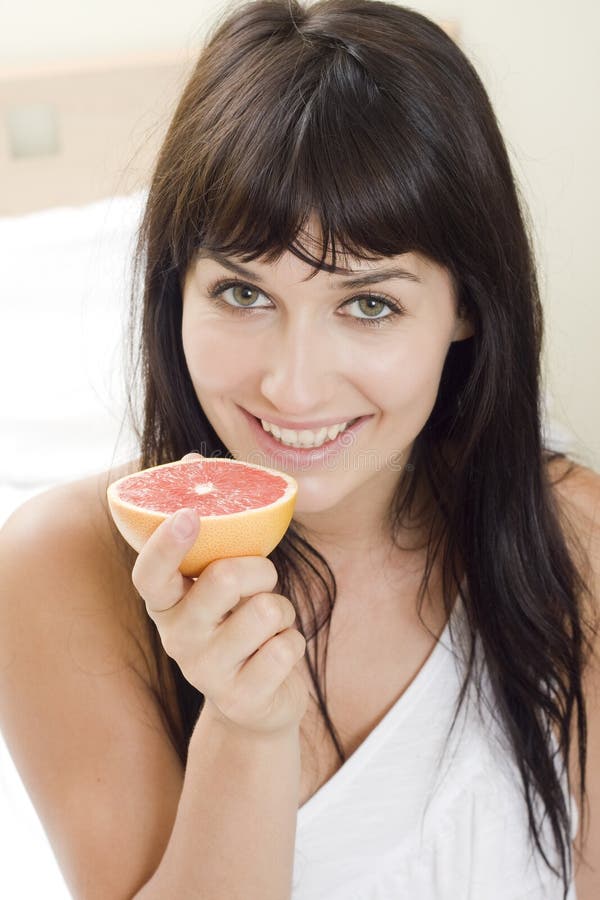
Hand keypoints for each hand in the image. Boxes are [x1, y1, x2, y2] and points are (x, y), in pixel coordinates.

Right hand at [131, 458, 308, 736]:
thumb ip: (210, 526)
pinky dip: (294, 642)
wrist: (254, 705)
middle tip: (260, 582)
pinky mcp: (242, 698)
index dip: (166, 544)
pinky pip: (288, 646)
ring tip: (267, 626)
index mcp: (166, 605)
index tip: (190, 514)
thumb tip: (194, 458)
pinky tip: (275, 656)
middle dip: (260, 570)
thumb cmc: (237, 623)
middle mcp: (176, 639)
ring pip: (267, 610)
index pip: (151, 575)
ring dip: (282, 610)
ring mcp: (206, 673)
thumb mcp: (218, 581)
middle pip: (225, 578)